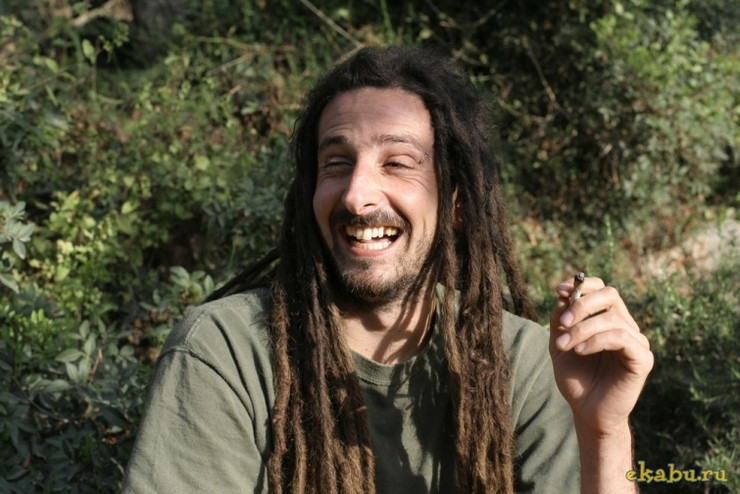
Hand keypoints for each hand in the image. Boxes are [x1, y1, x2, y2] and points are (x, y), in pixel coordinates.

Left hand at [549, 276, 653, 435]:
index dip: (582, 284)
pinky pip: (621, 337)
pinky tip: (580, 351)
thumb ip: (560, 319)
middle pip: (610, 295)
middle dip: (582, 304)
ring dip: (581, 329)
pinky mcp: (642, 358)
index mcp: (607, 319)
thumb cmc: (575, 378)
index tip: (559, 290)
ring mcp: (636, 341)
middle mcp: (625, 325)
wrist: (587, 411)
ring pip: (612, 318)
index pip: (601, 289)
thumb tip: (563, 292)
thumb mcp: (559, 344)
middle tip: (562, 322)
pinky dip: (596, 340)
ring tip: (562, 345)